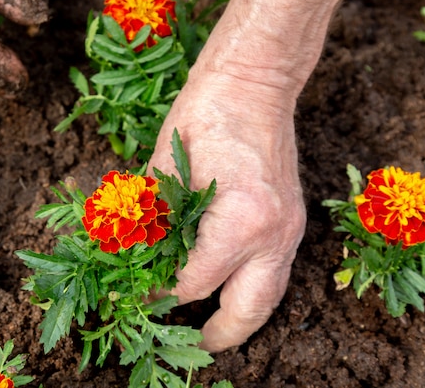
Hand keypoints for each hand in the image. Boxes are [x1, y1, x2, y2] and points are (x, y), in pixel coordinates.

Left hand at [148, 64, 306, 352]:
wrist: (254, 82)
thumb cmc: (205, 114)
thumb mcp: (162, 168)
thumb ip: (151, 220)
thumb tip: (131, 257)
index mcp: (239, 221)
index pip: (194, 282)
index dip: (162, 296)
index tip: (142, 298)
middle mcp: (274, 234)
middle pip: (248, 309)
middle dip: (220, 334)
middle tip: (194, 343)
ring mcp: (290, 228)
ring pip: (270, 294)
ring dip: (242, 316)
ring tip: (213, 327)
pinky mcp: (293, 219)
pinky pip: (276, 270)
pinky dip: (253, 287)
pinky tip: (230, 286)